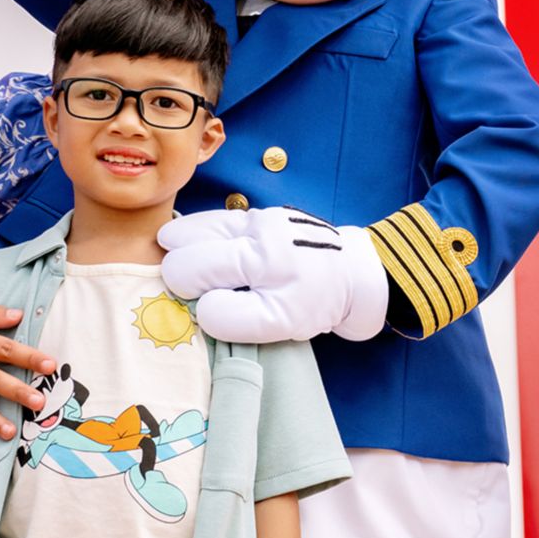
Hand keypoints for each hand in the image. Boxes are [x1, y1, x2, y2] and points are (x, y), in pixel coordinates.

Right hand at [159, 208, 388, 342]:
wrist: (357, 276)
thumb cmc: (318, 303)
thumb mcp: (278, 324)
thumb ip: (233, 319)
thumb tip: (199, 306)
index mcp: (258, 257)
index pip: (186, 269)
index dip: (182, 291)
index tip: (198, 305)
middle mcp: (254, 228)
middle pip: (181, 238)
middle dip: (180, 268)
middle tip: (198, 289)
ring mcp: (260, 215)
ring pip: (197, 224)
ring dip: (190, 248)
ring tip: (198, 269)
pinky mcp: (266, 213)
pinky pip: (219, 221)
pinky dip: (207, 239)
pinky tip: (215, 255)